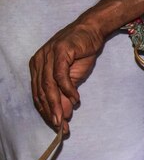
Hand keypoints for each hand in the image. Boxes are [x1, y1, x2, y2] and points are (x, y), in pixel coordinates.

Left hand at [29, 19, 103, 134]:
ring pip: (49, 86)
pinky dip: (68, 89)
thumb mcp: (72, 78)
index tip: (56, 127)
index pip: (38, 95)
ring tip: (64, 118)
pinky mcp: (59, 52)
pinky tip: (76, 99)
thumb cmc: (80, 54)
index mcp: (37, 69)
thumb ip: (65, 95)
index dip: (47, 112)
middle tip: (61, 128)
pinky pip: (61, 75)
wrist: (91, 32)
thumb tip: (64, 114)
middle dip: (51, 112)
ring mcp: (47, 56)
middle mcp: (39, 62)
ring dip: (57, 104)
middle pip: (42, 93)